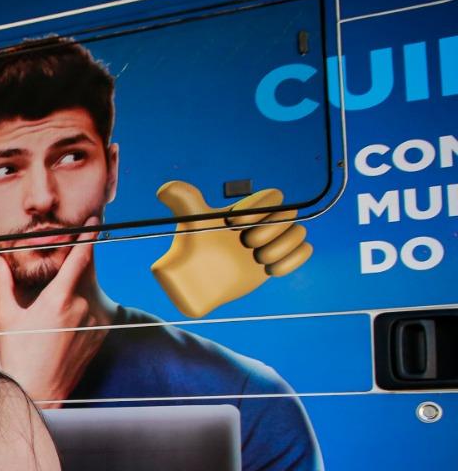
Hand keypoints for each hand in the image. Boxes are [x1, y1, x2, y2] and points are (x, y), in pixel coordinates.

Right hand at [0, 217, 105, 402]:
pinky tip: (64, 321)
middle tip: (68, 257)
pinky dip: (83, 308)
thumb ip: (2, 285)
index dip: (87, 236)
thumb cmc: (19, 357)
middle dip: (79, 262)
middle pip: (86, 273)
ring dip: (78, 289)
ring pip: (90, 293)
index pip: (80, 258)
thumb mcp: (6, 318)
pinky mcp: (99, 336)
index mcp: (59, 299)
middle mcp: (82, 308)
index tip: (92, 222)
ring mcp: (94, 323)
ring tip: (57, 305)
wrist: (40, 392)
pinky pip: (94, 311)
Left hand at [151, 181, 312, 318]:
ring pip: (299, 232)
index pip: (273, 196)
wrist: (199, 282)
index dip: (260, 209)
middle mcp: (263, 222)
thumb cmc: (193, 248)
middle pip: (288, 215)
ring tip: (258, 260)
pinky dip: (293, 260)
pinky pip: (305, 251)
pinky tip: (270, 270)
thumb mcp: (190, 222)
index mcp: (247, 209)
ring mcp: (273, 241)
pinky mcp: (278, 259)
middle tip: (245, 245)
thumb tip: (164, 189)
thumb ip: (182, 201)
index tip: (234, 225)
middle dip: (269, 231)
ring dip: (282, 247)